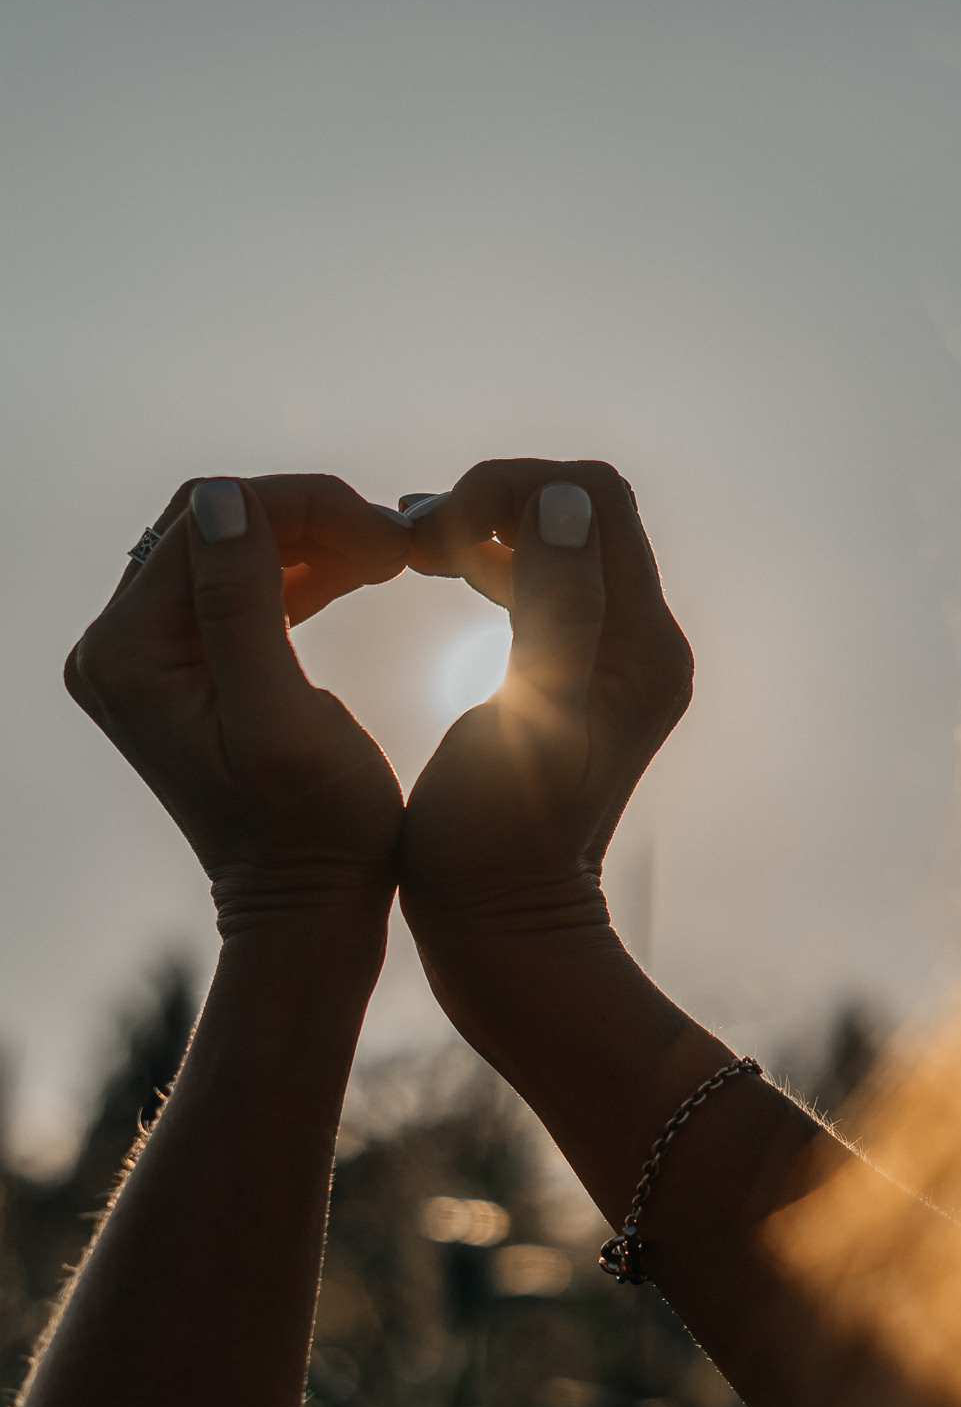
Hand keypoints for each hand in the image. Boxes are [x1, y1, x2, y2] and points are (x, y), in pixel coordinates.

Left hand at [67, 475, 409, 933]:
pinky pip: (238, 587)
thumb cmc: (313, 831)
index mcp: (129, 653)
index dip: (305, 506)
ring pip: (230, 549)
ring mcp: (146, 658)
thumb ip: (243, 609)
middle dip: (309, 517)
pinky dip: (299, 571)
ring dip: (312, 541)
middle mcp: (117, 647)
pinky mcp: (183, 670)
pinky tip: (361, 574)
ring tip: (392, 557)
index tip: (393, 534)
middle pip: (213, 526)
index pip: (210, 521)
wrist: (308, 907)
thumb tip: (224, 499)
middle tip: (397, 542)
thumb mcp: (283, 722)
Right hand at [400, 460, 692, 938]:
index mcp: (642, 646)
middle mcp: (644, 645)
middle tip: (413, 536)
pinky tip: (427, 570)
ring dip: (483, 528)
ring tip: (409, 547)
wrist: (504, 931)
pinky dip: (485, 561)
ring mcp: (613, 664)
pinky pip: (539, 583)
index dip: (510, 487)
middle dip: (495, 500)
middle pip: (581, 510)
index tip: (435, 528)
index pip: (595, 498)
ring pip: (555, 542)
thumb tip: (565, 502)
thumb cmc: (498, 842)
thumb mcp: (527, 719)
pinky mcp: (576, 682)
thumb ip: (556, 605)